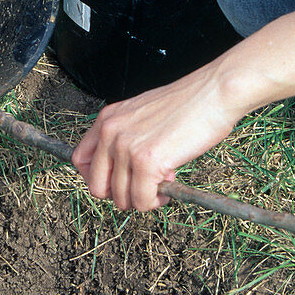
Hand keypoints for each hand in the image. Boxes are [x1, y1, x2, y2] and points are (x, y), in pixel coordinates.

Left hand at [72, 64, 242, 211]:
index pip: (80, 160)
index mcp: (108, 118)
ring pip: (121, 198)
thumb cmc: (188, 103)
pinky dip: (155, 201)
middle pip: (96, 185)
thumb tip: (125, 173)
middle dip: (120, 194)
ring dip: (142, 198)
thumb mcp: (143, 114)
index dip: (97, 178)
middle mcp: (111, 131)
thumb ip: (127, 138)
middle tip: (143, 186)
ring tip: (162, 181)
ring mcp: (126, 147)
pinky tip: (169, 184)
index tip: (117, 182)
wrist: (214, 93)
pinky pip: (142, 201)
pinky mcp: (147, 162)